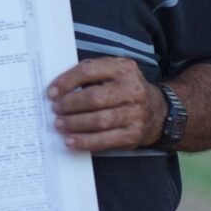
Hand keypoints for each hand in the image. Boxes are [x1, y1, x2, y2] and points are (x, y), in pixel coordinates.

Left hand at [47, 58, 165, 151]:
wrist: (159, 111)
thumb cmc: (124, 90)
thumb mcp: (112, 73)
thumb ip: (89, 76)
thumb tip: (56, 89)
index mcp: (123, 68)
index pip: (89, 70)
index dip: (66, 81)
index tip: (51, 92)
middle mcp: (132, 90)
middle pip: (94, 98)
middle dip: (70, 105)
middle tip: (55, 109)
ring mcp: (135, 113)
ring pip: (99, 120)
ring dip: (75, 124)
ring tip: (59, 124)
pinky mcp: (134, 134)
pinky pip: (106, 140)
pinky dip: (85, 141)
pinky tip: (71, 141)